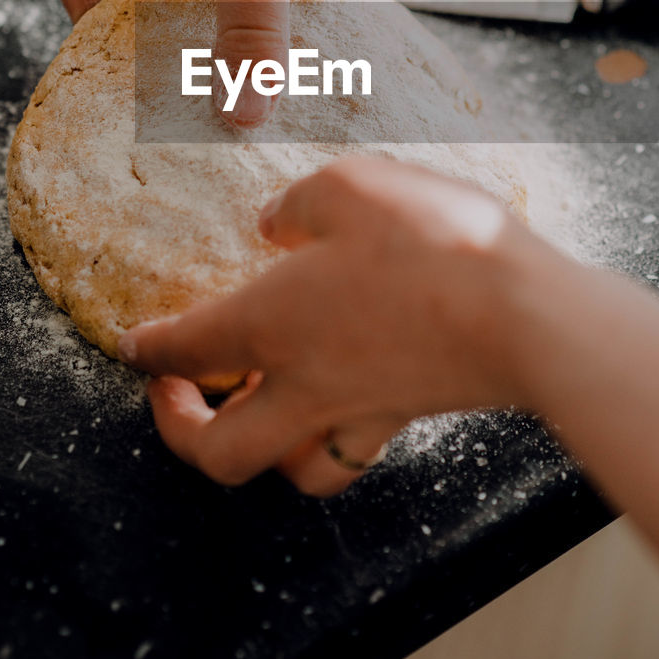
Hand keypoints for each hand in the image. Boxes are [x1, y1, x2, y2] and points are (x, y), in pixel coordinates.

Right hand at [52, 0, 421, 123]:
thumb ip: (246, 31)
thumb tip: (238, 114)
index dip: (87, 22)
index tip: (121, 70)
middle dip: (159, 47)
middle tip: (179, 102)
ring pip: (208, 1)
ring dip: (222, 42)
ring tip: (237, 94)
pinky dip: (272, 30)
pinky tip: (289, 67)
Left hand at [116, 157, 567, 495]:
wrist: (526, 315)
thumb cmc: (433, 246)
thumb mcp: (353, 187)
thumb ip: (300, 203)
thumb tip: (274, 222)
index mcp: (272, 323)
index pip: (186, 349)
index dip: (147, 351)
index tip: (132, 346)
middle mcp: (305, 383)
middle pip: (218, 451)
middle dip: (179, 431)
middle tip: (174, 395)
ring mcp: (358, 411)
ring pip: (287, 471)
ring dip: (257, 451)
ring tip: (252, 411)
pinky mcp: (407, 417)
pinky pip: (350, 453)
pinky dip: (326, 441)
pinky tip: (336, 398)